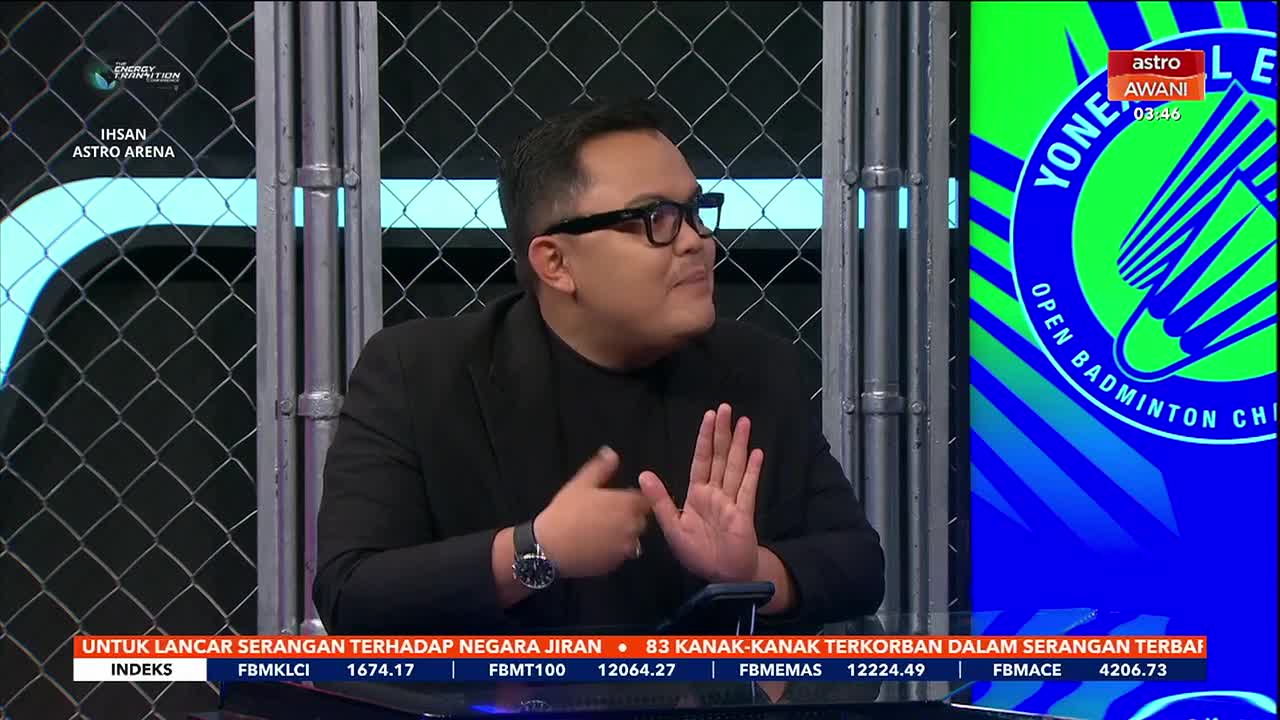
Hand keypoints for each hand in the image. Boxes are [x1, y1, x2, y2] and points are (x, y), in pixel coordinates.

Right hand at [534, 446, 650, 577]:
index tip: (619, 500)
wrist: (550, 547)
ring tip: (601, 531)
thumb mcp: (580, 484)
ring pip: (632, 538)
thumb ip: (600, 468)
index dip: (634, 499)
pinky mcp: (616, 564)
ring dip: (623, 534)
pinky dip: (614, 550)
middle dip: (629, 516)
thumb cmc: (565, 512)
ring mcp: (625, 547)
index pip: (645, 500)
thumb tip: (611, 453)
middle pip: (641, 520)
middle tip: (607, 515)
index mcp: (626, 504)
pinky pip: (621, 555)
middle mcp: (632, 526)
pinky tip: (596, 545)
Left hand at [639, 404, 763, 582]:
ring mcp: (732, 500)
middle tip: (726, 409)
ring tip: (744, 422)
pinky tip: (757, 453)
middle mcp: (715, 493)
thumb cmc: (698, 553)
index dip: (704, 439)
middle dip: (722, 433)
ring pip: (735, 466)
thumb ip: (661, 501)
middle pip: (720, 457)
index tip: (708, 417)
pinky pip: (748, 488)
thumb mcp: (673, 528)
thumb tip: (644, 474)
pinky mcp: (744, 512)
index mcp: (697, 494)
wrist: (722, 576)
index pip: (701, 460)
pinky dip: (753, 470)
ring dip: (740, 444)